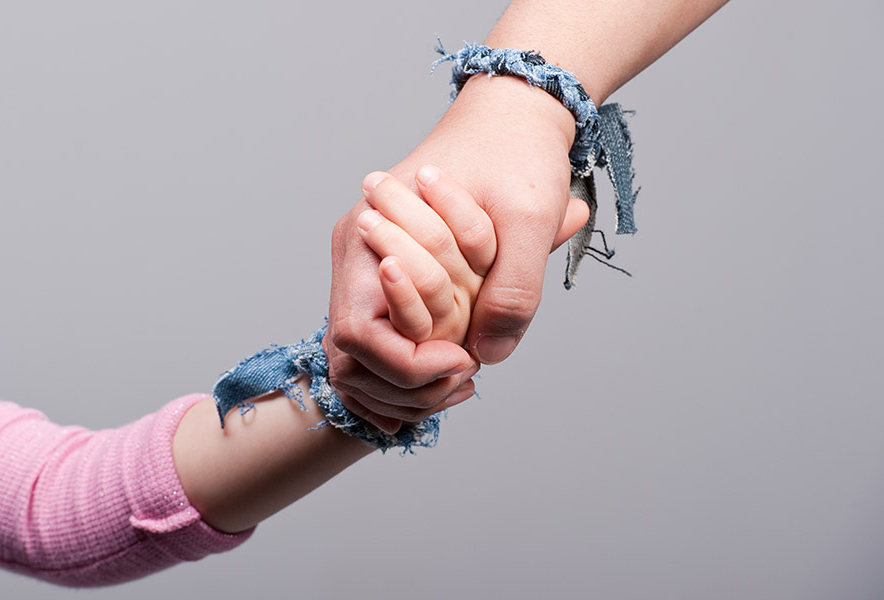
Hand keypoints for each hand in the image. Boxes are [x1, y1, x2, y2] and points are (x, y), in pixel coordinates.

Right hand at [325, 75, 588, 423]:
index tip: (464, 361)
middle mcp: (357, 253)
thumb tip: (487, 356)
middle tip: (466, 380)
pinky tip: (453, 372)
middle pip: (354, 354)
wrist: (512, 111)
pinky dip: (412, 365)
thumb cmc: (516, 155)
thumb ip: (513, 290)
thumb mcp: (528, 220)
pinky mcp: (386, 274)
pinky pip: (383, 338)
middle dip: (408, 383)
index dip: (407, 364)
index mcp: (369, 236)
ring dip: (409, 382)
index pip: (359, 335)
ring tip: (463, 380)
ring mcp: (367, 264)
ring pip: (365, 355)